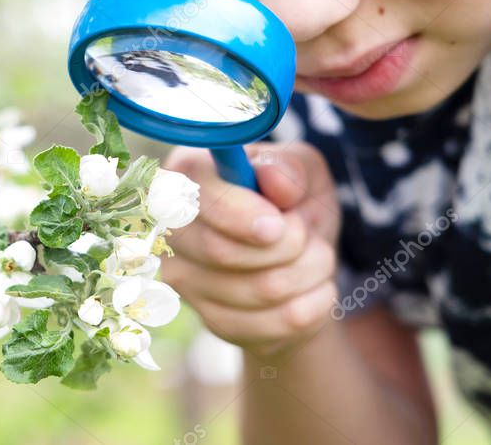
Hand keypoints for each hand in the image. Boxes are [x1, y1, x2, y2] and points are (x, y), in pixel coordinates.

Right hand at [160, 141, 341, 355]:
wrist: (303, 261)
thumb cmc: (294, 204)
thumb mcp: (304, 172)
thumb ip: (291, 167)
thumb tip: (272, 178)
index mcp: (185, 176)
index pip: (189, 198)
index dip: (235, 213)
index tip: (277, 224)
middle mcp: (172, 230)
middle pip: (220, 251)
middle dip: (289, 245)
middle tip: (309, 235)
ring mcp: (186, 280)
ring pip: (259, 289)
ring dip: (311, 271)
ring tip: (319, 257)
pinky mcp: (214, 320)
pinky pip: (273, 323)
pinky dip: (313, 304)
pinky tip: (315, 289)